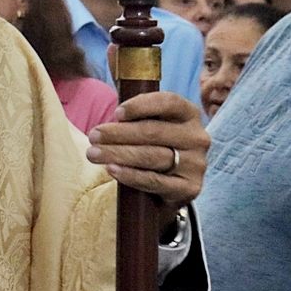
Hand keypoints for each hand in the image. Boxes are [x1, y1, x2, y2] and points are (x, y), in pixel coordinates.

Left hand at [86, 92, 208, 213]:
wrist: (169, 185)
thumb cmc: (154, 146)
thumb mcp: (151, 123)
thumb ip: (135, 112)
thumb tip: (113, 104)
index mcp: (189, 113)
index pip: (168, 102)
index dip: (140, 106)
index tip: (116, 113)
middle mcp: (197, 137)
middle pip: (154, 132)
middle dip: (119, 133)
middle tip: (93, 136)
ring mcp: (196, 164)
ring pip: (152, 156)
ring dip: (118, 154)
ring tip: (94, 154)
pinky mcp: (190, 188)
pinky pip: (155, 181)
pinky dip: (131, 175)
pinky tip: (112, 170)